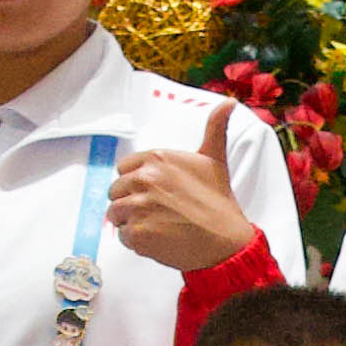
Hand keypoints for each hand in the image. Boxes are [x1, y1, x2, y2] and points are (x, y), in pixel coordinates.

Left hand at [111, 107, 261, 274]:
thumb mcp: (215, 159)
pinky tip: (159, 240)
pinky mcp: (136, 233)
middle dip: (132, 203)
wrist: (226, 241)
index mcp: (157, 158)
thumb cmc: (219, 203)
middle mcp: (145, 178)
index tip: (156, 193)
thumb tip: (229, 102)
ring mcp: (138, 206)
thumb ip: (215, 128)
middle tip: (159, 213)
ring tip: (159, 226)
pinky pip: (123, 237)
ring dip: (132, 223)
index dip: (137, 184)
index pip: (124, 169)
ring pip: (116, 214)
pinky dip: (138, 243)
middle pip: (116, 192)